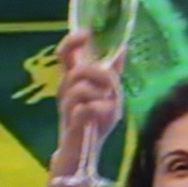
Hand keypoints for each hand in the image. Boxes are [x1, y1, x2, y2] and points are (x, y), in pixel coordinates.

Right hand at [52, 28, 122, 169]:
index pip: (64, 54)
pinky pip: (86, 109)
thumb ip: (112, 72)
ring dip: (100, 96)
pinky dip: (100, 111)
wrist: (83, 152)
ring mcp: (67, 108)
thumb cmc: (93, 121)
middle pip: (77, 71)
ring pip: (81, 89)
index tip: (86, 34)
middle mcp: (65, 91)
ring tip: (106, 106)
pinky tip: (102, 117)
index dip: (72, 41)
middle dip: (99, 76)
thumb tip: (123, 48)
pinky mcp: (73, 124)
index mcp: (72, 81)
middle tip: (110, 88)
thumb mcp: (108, 93)